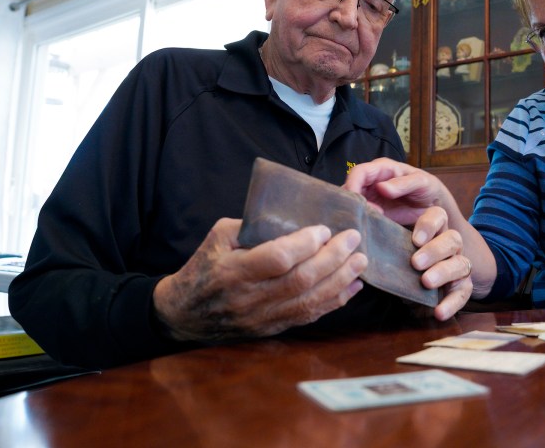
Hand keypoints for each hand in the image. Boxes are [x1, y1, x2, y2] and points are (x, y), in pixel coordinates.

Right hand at [153, 218, 366, 341]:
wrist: (184, 313)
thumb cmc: (204, 266)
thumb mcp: (217, 237)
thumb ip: (251, 226)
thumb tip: (291, 217)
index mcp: (233, 270)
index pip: (277, 258)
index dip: (305, 244)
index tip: (324, 229)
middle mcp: (250, 298)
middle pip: (301, 281)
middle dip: (333, 259)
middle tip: (354, 239)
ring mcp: (263, 317)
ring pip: (309, 302)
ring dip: (340, 280)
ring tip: (361, 261)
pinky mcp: (272, 328)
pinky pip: (309, 316)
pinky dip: (335, 301)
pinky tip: (353, 285)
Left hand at [345, 157, 494, 302]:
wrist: (413, 287)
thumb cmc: (398, 258)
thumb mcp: (387, 242)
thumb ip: (376, 229)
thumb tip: (352, 220)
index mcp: (432, 228)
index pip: (438, 217)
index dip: (429, 226)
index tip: (414, 239)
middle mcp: (448, 244)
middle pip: (452, 239)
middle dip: (434, 250)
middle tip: (415, 262)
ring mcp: (457, 264)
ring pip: (461, 263)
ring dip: (444, 272)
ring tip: (426, 282)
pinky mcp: (461, 287)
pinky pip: (464, 293)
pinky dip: (452, 303)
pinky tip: (438, 312)